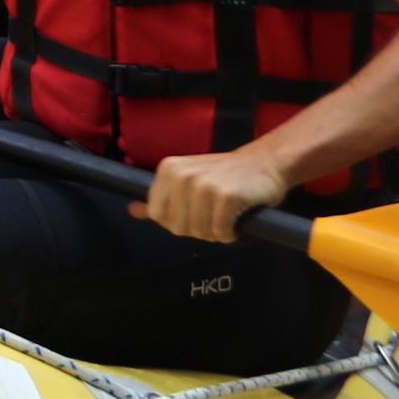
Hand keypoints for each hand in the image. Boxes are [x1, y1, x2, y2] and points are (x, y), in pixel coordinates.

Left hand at [140, 144, 292, 242]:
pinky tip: (236, 220)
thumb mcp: (187, 180)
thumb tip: (132, 210)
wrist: (265, 164)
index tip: (194, 214)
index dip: (176, 222)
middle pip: (178, 227)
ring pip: (199, 232)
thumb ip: (160, 197)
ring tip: (226, 216)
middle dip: (198, 229)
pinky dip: (230, 234)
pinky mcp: (226, 197)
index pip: (158, 215)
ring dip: (215, 232)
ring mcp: (204, 185)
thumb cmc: (224, 176)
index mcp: (168, 170)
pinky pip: (220, 232)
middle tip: (214, 215)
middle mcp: (183, 175)